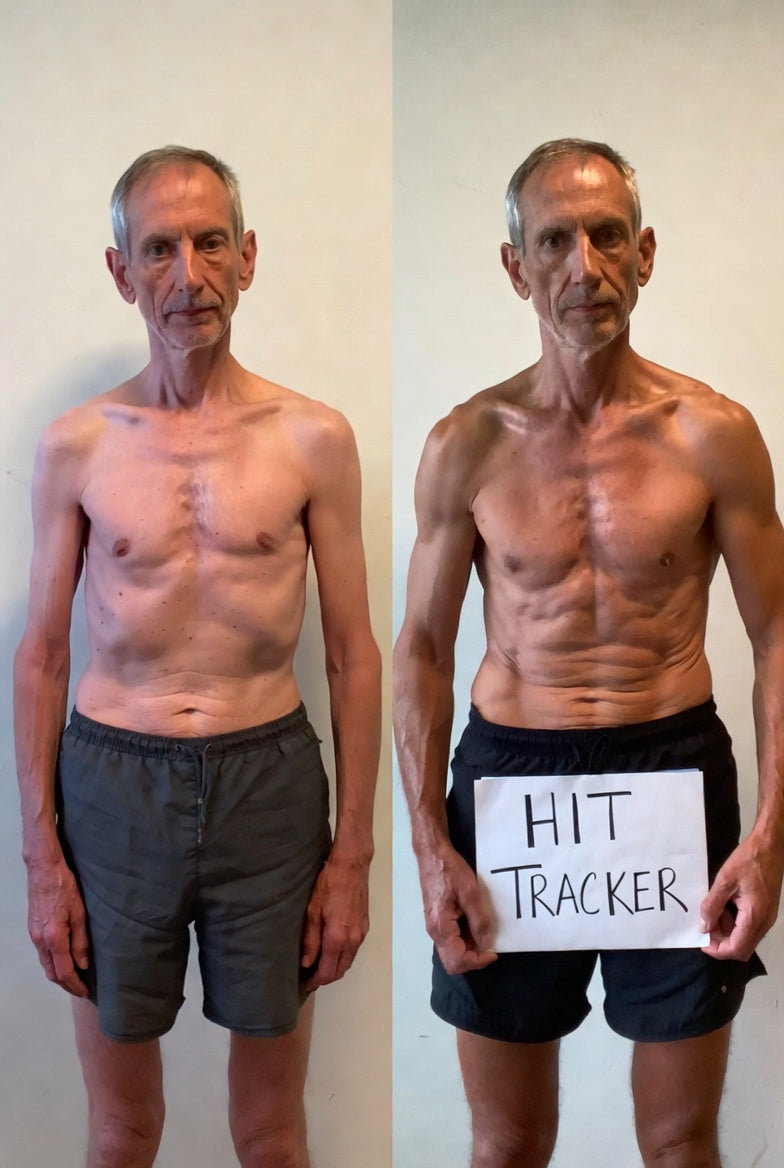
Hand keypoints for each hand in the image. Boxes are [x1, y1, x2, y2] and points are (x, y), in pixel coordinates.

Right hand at [27, 855, 89, 996]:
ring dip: (59, 976)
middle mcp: (40, 940)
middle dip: (66, 985)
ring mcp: (34, 936)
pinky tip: (64, 961)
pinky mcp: (33, 930)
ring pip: (46, 965)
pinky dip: (53, 963)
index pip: (64, 972)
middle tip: (81, 989)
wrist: (43, 869)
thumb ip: (81, 941)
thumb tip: (83, 964)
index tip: (86, 992)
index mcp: (54, 938)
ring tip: (75, 978)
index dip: (75, 985)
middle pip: (52, 973)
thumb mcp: (80, 913)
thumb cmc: (64, 886)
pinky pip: (42, 954)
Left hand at [301, 855, 369, 988]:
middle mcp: (353, 940)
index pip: (328, 971)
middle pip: (340, 970)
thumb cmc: (328, 885)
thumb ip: (310, 940)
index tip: (306, 984)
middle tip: (311, 976)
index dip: (316, 981)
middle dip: (326, 977)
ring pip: (348, 961)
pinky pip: (353, 950)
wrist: (352, 866)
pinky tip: (332, 950)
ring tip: (319, 965)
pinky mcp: (365, 926)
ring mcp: (362, 934)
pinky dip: (343, 956)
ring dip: (335, 968)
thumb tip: (307, 963)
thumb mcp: (312, 911)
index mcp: (338, 938)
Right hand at [418, 842, 497, 974]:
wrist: (432, 854)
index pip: (458, 960)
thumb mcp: (470, 892)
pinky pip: (450, 939)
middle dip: (473, 959)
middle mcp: (434, 931)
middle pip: (452, 962)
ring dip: (469, 948)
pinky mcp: (436, 920)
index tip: (494, 951)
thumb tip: (486, 943)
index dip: (478, 961)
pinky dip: (464, 938)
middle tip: (489, 946)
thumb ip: (478, 920)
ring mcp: (434, 926)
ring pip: (451, 951)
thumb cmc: (449, 870)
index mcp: (441, 926)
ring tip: (484, 931)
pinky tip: (474, 923)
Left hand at [700, 833, 783, 960]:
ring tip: (714, 910)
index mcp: (755, 917)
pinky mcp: (766, 909)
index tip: (701, 940)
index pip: (737, 949)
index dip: (717, 950)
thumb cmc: (748, 860)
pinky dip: (734, 921)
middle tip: (706, 922)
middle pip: (741, 946)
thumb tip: (704, 927)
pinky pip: (748, 925)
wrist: (770, 845)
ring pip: (745, 936)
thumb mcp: (724, 881)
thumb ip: (712, 905)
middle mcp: (764, 922)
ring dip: (727, 929)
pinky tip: (724, 905)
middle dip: (721, 940)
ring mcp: (767, 916)